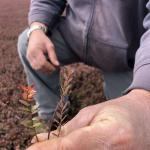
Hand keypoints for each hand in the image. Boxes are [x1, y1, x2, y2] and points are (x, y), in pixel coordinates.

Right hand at [27, 24, 58, 72]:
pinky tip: (46, 66)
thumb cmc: (43, 40)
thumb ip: (53, 56)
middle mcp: (30, 55)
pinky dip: (40, 68)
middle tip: (54, 68)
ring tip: (51, 68)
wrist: (34, 35)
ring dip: (44, 70)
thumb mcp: (50, 46)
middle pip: (39, 67)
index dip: (49, 67)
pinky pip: (34, 66)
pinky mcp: (28, 58)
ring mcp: (28, 57)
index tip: (56, 67)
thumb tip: (57, 65)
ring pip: (36, 68)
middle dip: (47, 69)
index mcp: (36, 51)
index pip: (43, 63)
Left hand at [27, 89, 149, 149]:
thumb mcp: (91, 114)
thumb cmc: (117, 111)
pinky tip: (65, 146)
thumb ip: (68, 130)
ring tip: (48, 146)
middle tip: (35, 148)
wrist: (144, 120)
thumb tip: (39, 140)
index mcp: (110, 135)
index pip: (70, 147)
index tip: (28, 149)